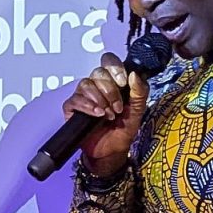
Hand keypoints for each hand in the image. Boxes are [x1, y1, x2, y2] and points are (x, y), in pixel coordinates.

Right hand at [62, 52, 148, 176]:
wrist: (112, 151)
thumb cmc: (123, 130)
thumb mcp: (137, 111)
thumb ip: (140, 92)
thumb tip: (134, 74)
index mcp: (112, 82)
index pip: (109, 61)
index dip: (115, 68)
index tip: (123, 83)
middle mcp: (96, 86)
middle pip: (98, 72)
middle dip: (110, 91)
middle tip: (117, 108)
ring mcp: (83, 96)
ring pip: (86, 83)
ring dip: (100, 99)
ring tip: (108, 114)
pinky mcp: (72, 108)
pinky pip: (75, 99)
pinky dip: (88, 106)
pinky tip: (97, 115)